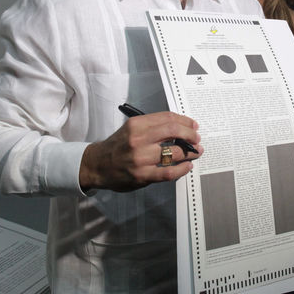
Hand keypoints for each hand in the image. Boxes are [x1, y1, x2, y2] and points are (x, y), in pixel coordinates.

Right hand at [79, 112, 201, 191]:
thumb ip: (152, 127)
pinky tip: (187, 166)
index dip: (185, 121)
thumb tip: (180, 128)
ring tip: (195, 152)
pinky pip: (168, 172)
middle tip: (197, 138)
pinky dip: (182, 169)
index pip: (167, 118)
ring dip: (190, 152)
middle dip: (190, 135)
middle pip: (173, 131)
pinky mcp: (142, 175)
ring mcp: (140, 158)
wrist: (97, 165)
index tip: (193, 125)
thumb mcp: (131, 129)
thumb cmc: (118, 146)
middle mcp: (138, 140)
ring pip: (174, 152)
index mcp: (136, 125)